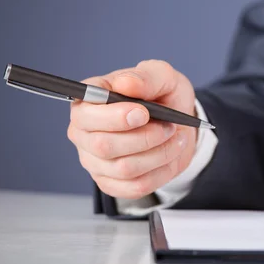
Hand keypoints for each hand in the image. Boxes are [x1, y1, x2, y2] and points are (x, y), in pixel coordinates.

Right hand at [67, 60, 196, 198]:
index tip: (143, 112)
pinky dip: (161, 171)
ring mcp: (95, 161)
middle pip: (103, 145)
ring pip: (123, 169)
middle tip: (169, 126)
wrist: (179, 124)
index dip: (114, 116)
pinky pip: (136, 187)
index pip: (85, 114)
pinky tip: (170, 155)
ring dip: (159, 153)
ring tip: (175, 138)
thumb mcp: (162, 76)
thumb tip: (125, 84)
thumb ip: (145, 77)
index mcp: (88, 101)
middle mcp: (84, 132)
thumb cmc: (163, 96)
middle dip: (144, 137)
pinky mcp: (112, 183)